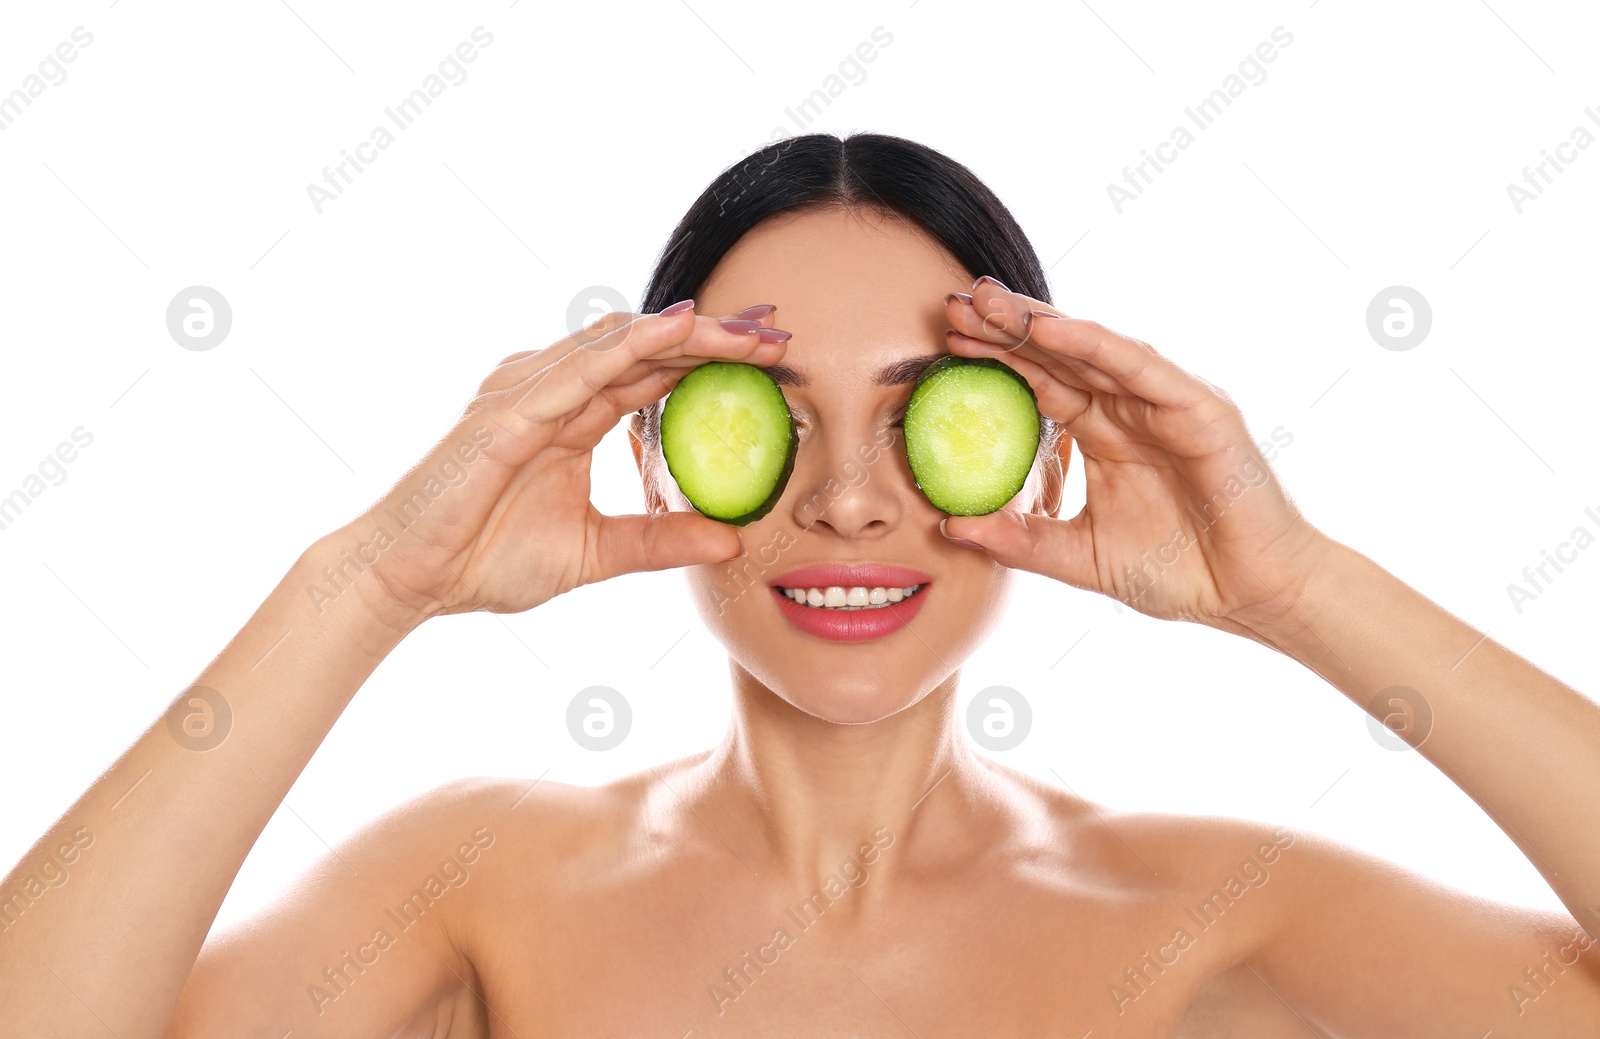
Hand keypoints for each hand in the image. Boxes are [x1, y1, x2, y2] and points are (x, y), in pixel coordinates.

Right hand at [330, 303, 789, 630]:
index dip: (711, 358)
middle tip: (777, 331)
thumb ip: (658, 540)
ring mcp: (527, 392)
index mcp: (572, 414)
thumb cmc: (483, 559)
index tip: (773, 358)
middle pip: (646, 345)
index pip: (654, 371)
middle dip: (714, 335)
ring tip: (746, 329)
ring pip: (620, 342)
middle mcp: (552, 390)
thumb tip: (731, 540)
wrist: (409, 579)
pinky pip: (579, 368)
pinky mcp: (507, 411)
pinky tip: (679, 330)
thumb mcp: (593, 553)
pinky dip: (632, 344)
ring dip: (688, 332)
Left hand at [937, 278, 1330, 638]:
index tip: (944, 341)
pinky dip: (1095, 344)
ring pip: (1093, 349)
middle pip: (1059, 355)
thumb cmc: (1180, 573)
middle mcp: (1131, 408)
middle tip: (953, 302)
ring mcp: (1166, 403)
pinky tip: (1050, 327)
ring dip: (1040, 322)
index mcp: (1104, 433)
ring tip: (990, 302)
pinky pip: (1140, 367)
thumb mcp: (1080, 557)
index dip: (994, 359)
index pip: (1041, 382)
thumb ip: (1020, 540)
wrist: (1250, 596)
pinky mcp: (1199, 409)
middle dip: (1006, 327)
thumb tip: (950, 526)